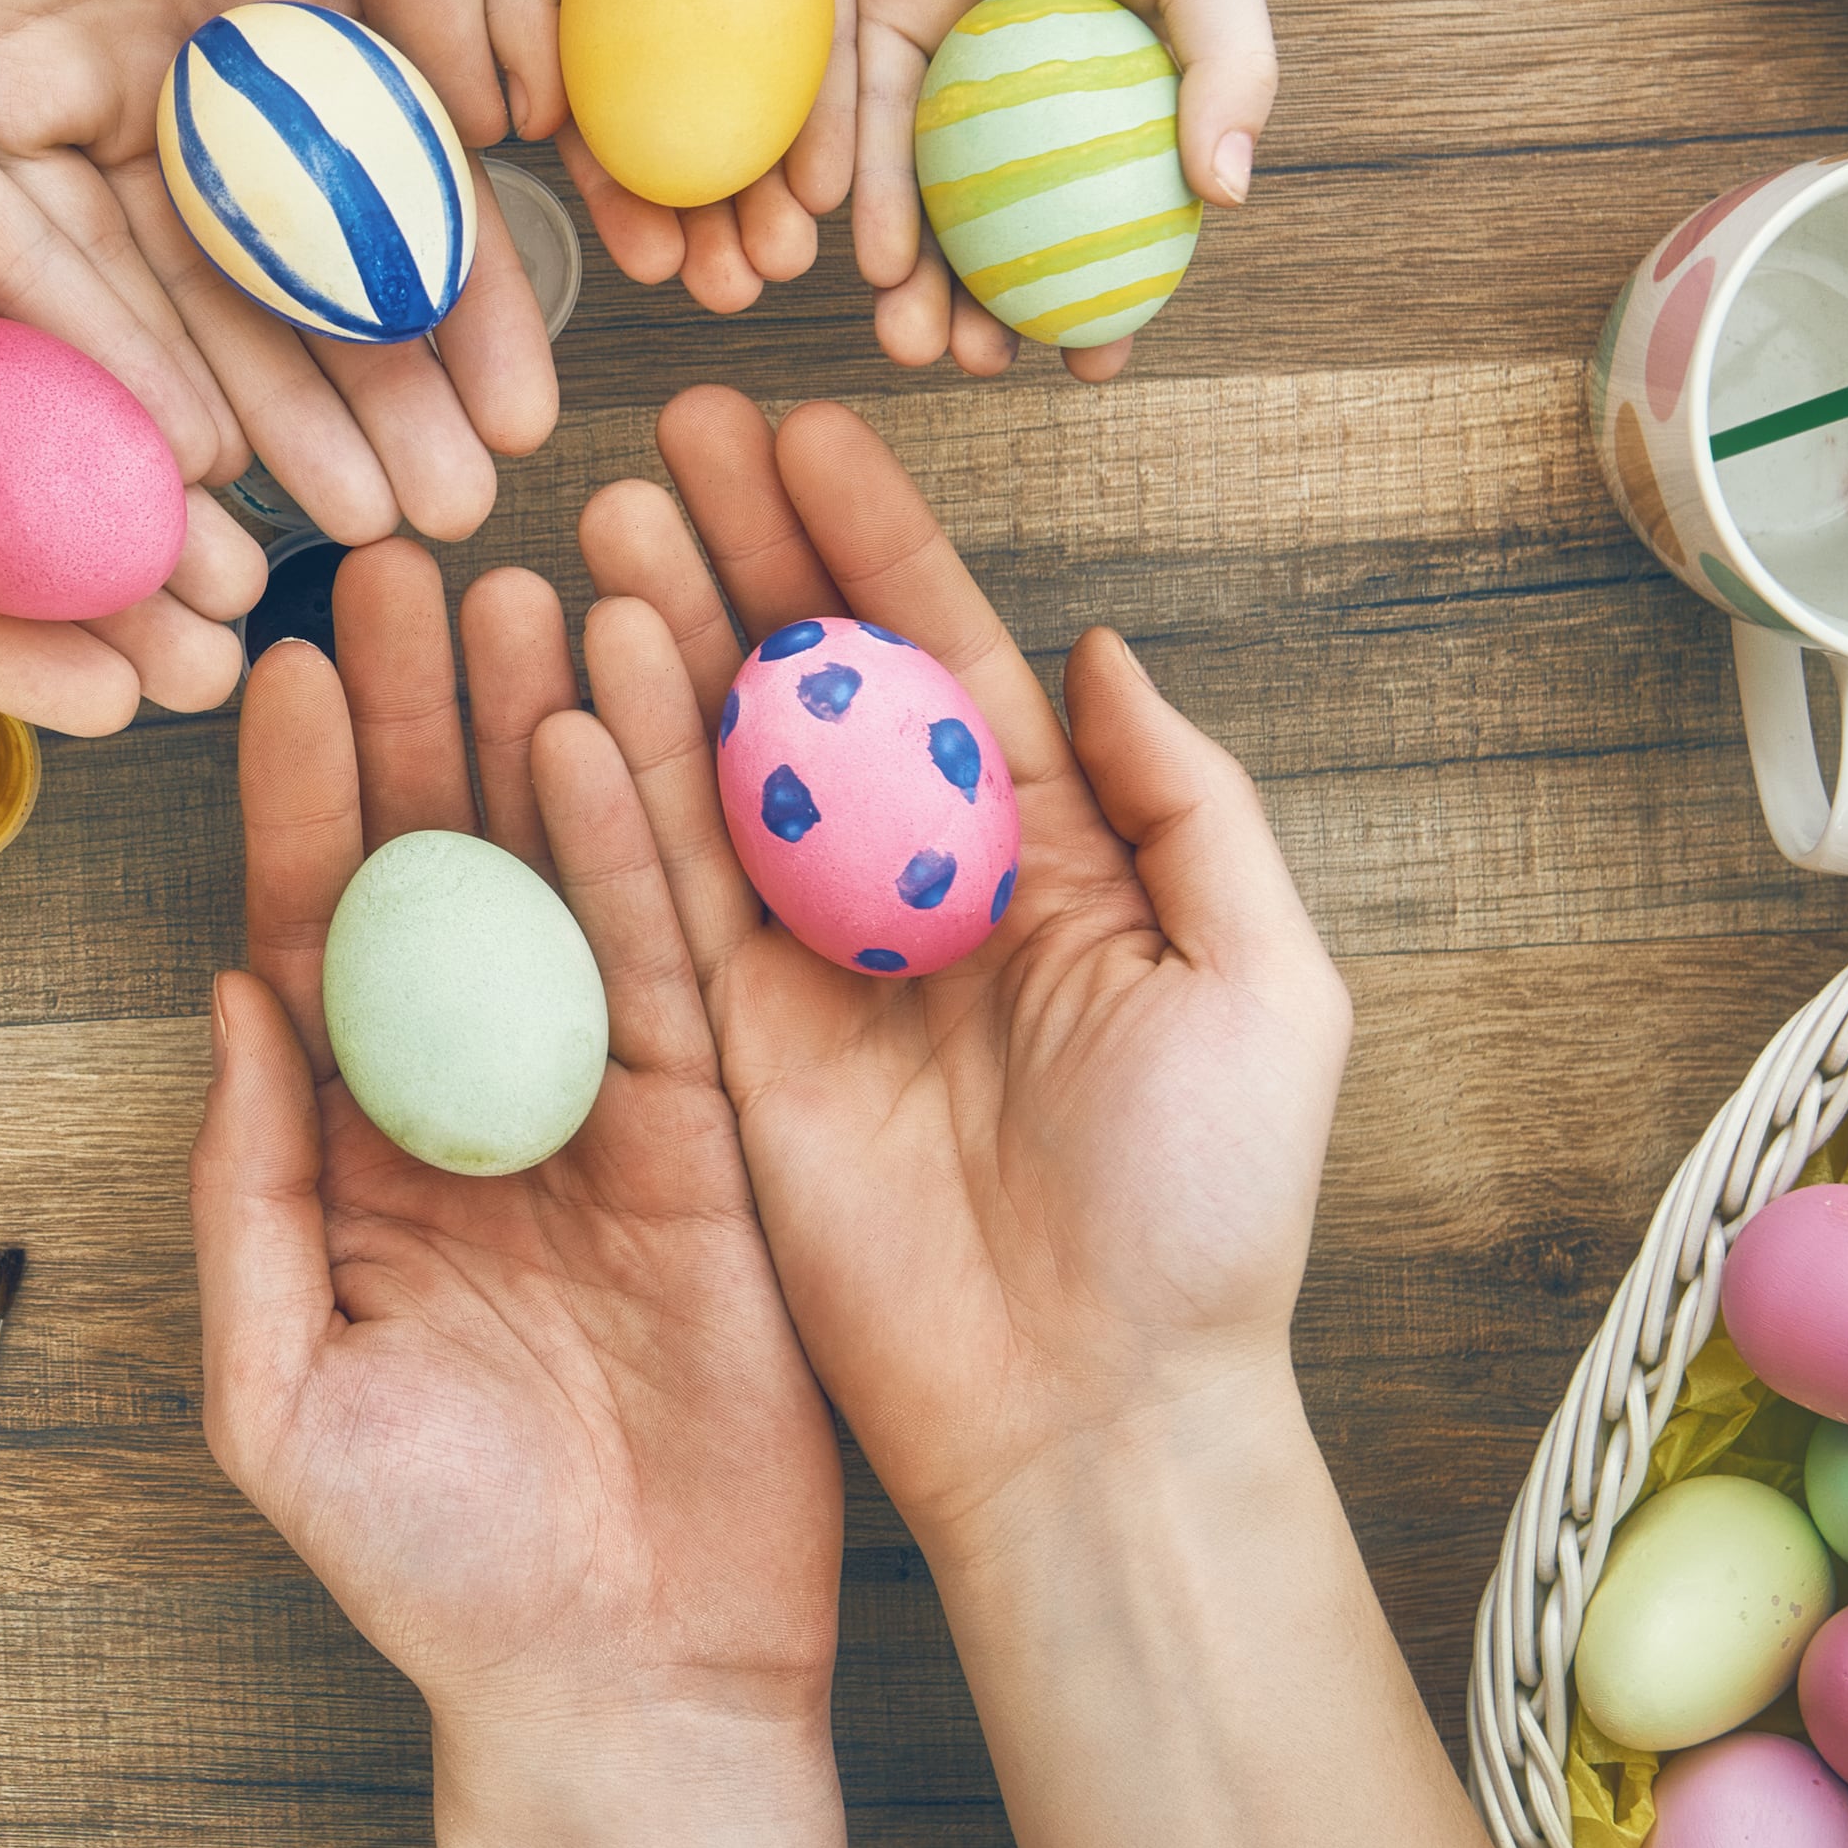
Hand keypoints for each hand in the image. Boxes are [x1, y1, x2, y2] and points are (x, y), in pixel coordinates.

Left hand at [0, 0, 559, 547]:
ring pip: (202, 306)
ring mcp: (106, 117)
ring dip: (279, 420)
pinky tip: (209, 458)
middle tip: (448, 522)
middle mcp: (218, 90)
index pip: (412, 199)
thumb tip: (502, 123)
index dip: (472, 315)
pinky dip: (136, 364)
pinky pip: (69, 271)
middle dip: (385, 407)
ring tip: (359, 528)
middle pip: (314, 285)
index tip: (525, 418)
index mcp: (320, 15)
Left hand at [191, 541, 840, 1745]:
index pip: (320, 935)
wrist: (623, 1682)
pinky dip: (644, 845)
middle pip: (441, 870)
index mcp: (359, 1154)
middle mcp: (475, 1103)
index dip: (308, 798)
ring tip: (518, 585)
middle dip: (418, 717)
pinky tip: (613, 726)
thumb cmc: (434, 1566)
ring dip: (535, 733)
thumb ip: (246, 1190)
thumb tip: (225, 994)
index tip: (289, 664)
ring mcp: (600, 1111)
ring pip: (559, 882)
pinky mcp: (715, 1137)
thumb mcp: (280, 1388)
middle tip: (402, 565)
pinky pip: (674, 966)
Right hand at [478, 0, 864, 316]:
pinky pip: (837, 56)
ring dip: (770, 200)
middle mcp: (667, 12)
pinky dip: (837, 125)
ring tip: (782, 263)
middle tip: (726, 292)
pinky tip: (839, 188)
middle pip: (688, 149)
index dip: (617, 207)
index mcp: (582, 2)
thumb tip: (508, 128)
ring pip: (764, 123)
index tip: (641, 266)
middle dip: (704, 230)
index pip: (599, 132)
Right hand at [568, 388, 1349, 1553]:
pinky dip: (620, 782)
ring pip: (722, 764)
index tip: (805, 433)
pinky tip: (584, 672)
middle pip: (814, 686)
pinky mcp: (732, 1049)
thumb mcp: (1263, 990)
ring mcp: (816, 966)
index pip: (945, 662)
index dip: (876, 543)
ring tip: (605, 519)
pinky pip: (664, 891)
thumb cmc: (1206, 1218)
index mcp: (1051, 861)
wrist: (1095, 1413)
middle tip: (670, 436)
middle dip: (745, 555)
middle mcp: (918, 891)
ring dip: (664, 638)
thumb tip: (1102, 648)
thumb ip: (1190, 809)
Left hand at [846, 0, 1276, 381]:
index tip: (1091, 369)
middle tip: (974, 367)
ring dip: (916, 275)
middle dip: (988, 314)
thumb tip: (1227, 198)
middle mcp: (1025, 86)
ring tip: (909, 339)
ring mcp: (947, 53)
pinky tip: (862, 251)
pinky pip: (860, 115)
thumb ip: (1226, 71)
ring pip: (925, 191)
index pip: (1108, 222)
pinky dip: (863, 185)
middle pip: (1002, 228)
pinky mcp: (871, 9)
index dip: (1106, 304)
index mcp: (1116, 84)